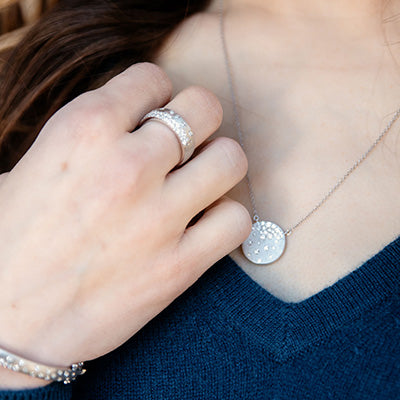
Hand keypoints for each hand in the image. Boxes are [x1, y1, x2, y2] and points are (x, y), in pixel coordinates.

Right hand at [0, 63, 250, 387]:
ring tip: (200, 180)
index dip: (156, 92)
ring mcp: (158, 218)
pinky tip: (205, 223)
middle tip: (186, 141)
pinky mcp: (178, 267)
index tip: (153, 113)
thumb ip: (89, 136)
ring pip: (230, 159)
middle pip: (204, 108)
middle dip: (198, 118)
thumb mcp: (33, 165)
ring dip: (219, 164)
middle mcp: (128, 166)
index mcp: (83, 130)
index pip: (151, 77)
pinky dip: (227, 218)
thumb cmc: (10, 241)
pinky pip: (236, 221)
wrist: (5, 322)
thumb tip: (134, 123)